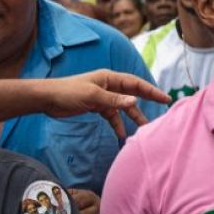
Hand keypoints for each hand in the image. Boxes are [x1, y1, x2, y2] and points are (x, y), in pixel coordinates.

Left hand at [40, 70, 170, 138]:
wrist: (48, 99)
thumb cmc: (68, 92)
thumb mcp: (93, 95)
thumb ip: (114, 100)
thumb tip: (135, 101)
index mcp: (109, 78)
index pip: (135, 84)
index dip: (151, 90)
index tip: (165, 98)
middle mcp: (109, 86)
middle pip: (133, 94)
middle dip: (148, 101)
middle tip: (163, 108)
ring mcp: (103, 97)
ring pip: (123, 107)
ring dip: (133, 117)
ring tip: (144, 129)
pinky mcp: (97, 107)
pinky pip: (112, 116)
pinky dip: (117, 124)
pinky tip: (122, 135)